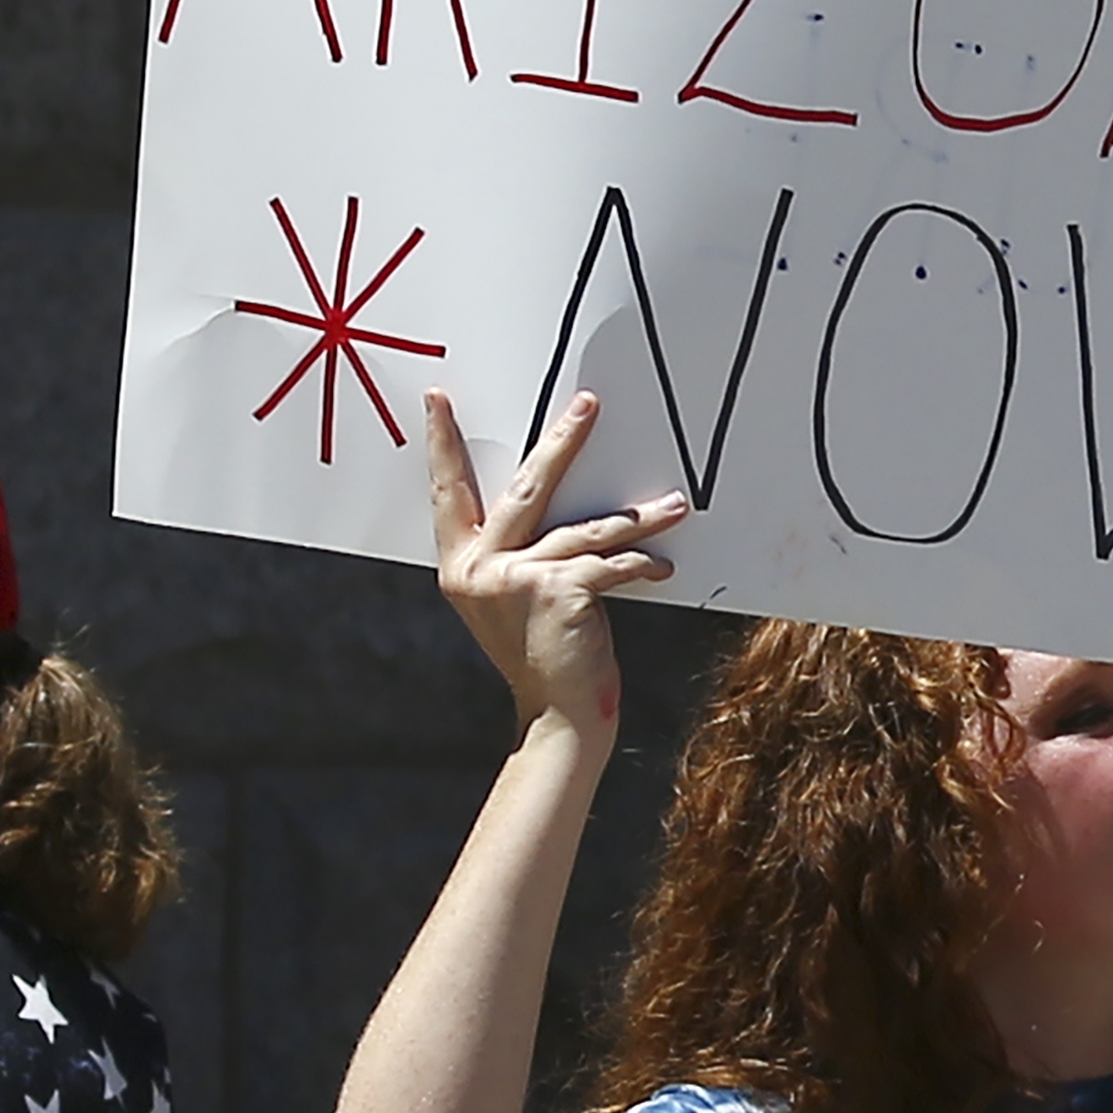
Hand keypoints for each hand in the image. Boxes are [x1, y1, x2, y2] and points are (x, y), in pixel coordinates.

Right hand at [425, 388, 683, 739]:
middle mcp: (479, 569)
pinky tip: (661, 567)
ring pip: (583, 527)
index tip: (438, 398)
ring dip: (637, 517)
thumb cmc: (541, 653)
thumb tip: (553, 501)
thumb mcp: (511, 599)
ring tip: (674, 506)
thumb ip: (514, 555)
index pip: (447, 492)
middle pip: (524, 488)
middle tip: (588, 405)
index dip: (443, 444)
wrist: (559, 714)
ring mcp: (515, 579)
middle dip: (561, 442)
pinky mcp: (557, 591)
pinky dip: (640, 564)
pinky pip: (609, 563)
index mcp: (459, 565)